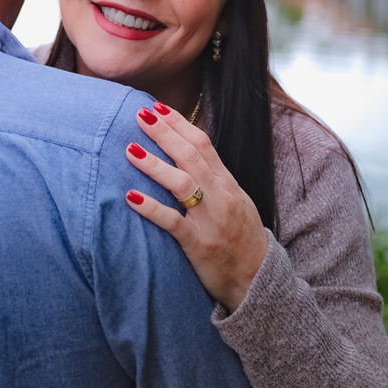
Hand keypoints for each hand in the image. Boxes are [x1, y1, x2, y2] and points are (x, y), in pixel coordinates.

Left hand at [126, 102, 268, 310]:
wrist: (258, 279)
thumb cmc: (241, 238)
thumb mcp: (234, 201)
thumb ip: (212, 179)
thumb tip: (185, 154)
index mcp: (227, 183)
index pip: (202, 144)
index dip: (179, 123)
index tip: (157, 107)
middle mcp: (221, 196)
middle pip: (190, 156)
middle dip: (164, 133)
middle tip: (139, 114)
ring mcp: (211, 220)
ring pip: (182, 183)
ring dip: (154, 165)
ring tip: (130, 150)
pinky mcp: (199, 244)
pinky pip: (173, 222)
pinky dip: (152, 208)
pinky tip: (131, 197)